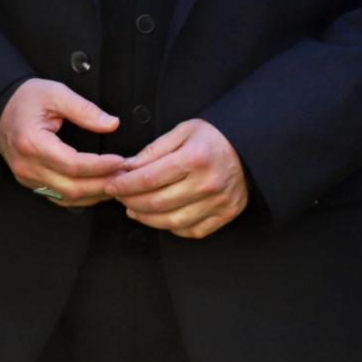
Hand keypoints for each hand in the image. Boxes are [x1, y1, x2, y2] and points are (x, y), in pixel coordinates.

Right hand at [0, 78, 124, 207]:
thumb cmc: (25, 100)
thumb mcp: (55, 93)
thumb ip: (84, 109)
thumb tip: (111, 124)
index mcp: (32, 143)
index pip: (72, 164)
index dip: (100, 166)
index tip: (121, 161)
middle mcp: (28, 166)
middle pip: (71, 187)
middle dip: (103, 184)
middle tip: (126, 175)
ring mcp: (28, 178)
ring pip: (67, 197)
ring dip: (95, 194)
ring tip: (117, 182)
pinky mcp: (31, 183)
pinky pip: (60, 197)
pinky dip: (82, 196)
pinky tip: (98, 188)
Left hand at [104, 119, 247, 238]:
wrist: (250, 148)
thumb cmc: (214, 137)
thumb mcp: (183, 131)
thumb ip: (154, 150)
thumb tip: (127, 167)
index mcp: (194, 158)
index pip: (149, 178)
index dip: (125, 185)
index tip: (111, 185)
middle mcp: (207, 183)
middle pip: (157, 203)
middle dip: (131, 202)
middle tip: (119, 198)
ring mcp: (218, 202)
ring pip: (172, 221)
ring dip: (147, 219)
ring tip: (134, 210)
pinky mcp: (226, 214)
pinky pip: (193, 230)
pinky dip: (173, 228)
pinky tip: (162, 218)